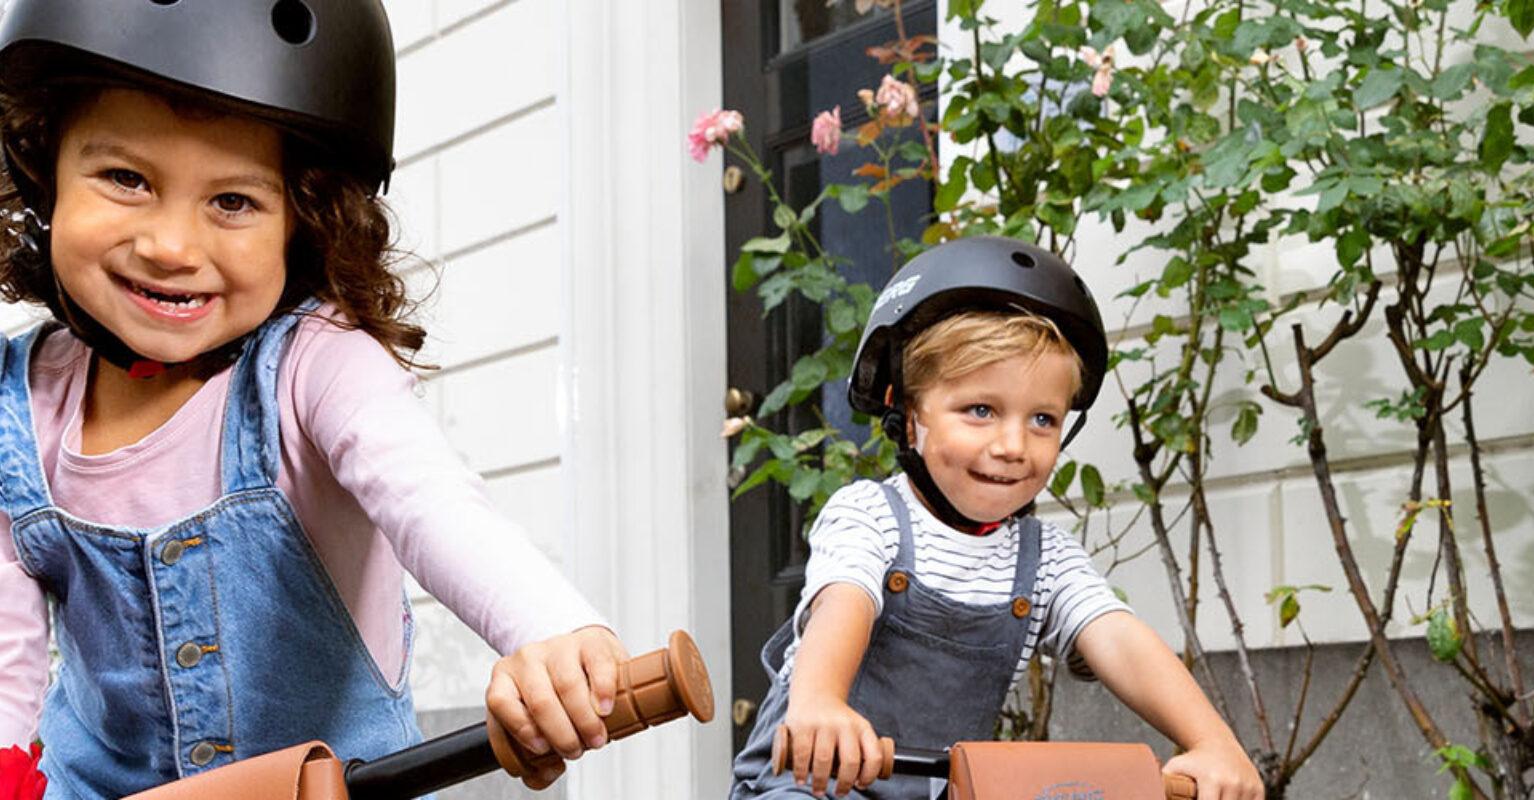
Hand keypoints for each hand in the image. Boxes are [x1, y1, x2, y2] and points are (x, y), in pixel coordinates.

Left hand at [485, 625, 628, 788]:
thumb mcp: (536, 720)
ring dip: (584, 720)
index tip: (542, 749)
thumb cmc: (555, 692)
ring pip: (567, 685)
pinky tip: (605, 709)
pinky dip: (603, 692)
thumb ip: (534, 756)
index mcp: (505, 678)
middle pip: (540, 701)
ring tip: (594, 737)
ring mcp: (559, 647)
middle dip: (561, 735)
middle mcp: (527, 659)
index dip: (521, 730)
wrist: (581, 654)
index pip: (501, 702)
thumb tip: (541, 775)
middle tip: (576, 750)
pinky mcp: (590, 643)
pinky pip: (597, 666)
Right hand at [774, 695, 883, 797]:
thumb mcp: (855, 728)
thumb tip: (858, 781)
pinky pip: (803, 753)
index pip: (873, 756)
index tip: (860, 785)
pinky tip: (801, 779)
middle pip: (850, 761)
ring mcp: (823, 724)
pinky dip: (802, 771)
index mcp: (862, 727)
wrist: (816, 693)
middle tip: (839, 793)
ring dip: (820, 781)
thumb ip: (860, 749)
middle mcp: (845, 724)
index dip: (870, 776)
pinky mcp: (802, 725)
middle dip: (844, 784)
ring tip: (818, 790)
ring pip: (824, 760)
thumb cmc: (837, 720)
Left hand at [1163, 736, 1263, 799]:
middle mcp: (1233, 783)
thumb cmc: (1192, 761)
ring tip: (1217, 796)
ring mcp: (1248, 786)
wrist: (1217, 743)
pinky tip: (1228, 798)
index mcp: (1212, 780)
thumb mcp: (1173, 768)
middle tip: (1208, 798)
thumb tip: (1151, 792)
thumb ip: (1163, 783)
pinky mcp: (1258, 789)